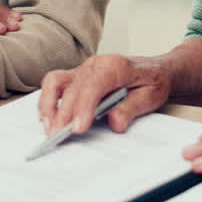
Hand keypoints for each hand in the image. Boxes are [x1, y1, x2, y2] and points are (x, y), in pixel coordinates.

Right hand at [38, 54, 170, 135]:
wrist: (154, 71)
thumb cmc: (152, 82)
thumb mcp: (151, 96)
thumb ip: (131, 108)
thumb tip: (114, 121)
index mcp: (115, 65)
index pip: (94, 84)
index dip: (83, 107)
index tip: (78, 128)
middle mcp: (95, 64)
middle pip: (72, 88)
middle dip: (63, 114)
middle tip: (59, 137)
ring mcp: (82, 70)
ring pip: (56, 82)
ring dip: (48, 106)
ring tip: (49, 129)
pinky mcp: (75, 78)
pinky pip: (54, 84)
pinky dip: (47, 101)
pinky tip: (47, 119)